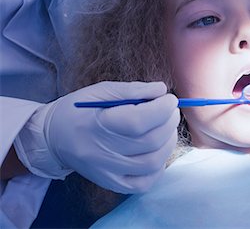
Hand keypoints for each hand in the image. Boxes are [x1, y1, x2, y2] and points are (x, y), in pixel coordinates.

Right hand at [17, 81, 178, 193]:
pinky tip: (156, 150)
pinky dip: (159, 166)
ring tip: (166, 128)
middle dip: (169, 122)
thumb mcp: (100, 91)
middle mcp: (101, 153)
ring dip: (168, 142)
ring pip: (152, 163)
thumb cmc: (79, 111)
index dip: (161, 109)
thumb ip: (132, 90)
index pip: (137, 122)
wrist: (53, 139)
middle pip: (150, 142)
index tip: (169, 99)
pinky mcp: (112, 184)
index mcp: (96, 126)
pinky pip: (145, 182)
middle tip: (170, 111)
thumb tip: (161, 90)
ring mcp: (107, 173)